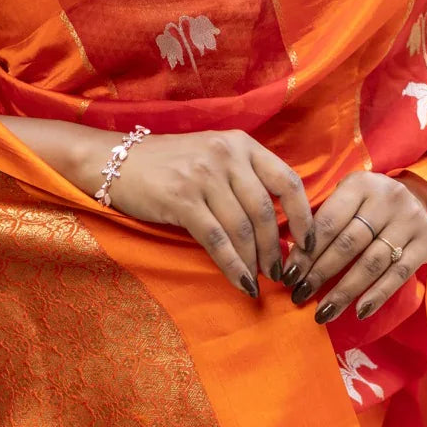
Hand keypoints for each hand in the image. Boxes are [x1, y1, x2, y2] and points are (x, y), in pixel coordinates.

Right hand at [107, 129, 313, 296]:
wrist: (116, 162)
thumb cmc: (170, 165)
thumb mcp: (214, 158)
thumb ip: (246, 180)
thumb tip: (281, 226)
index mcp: (241, 144)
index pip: (287, 181)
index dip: (304, 217)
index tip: (310, 245)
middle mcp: (226, 156)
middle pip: (264, 211)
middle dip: (276, 248)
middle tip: (281, 273)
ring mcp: (203, 176)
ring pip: (242, 228)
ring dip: (255, 260)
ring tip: (261, 280)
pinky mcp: (181, 200)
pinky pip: (217, 240)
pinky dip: (232, 266)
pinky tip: (240, 282)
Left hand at [278, 171, 426, 321]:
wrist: (415, 199)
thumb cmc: (367, 206)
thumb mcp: (344, 200)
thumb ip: (320, 222)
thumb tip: (289, 261)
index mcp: (360, 185)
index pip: (328, 223)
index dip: (306, 252)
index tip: (289, 276)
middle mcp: (388, 198)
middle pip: (348, 244)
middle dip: (320, 273)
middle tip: (300, 295)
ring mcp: (410, 220)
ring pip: (371, 263)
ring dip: (344, 291)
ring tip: (324, 312)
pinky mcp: (426, 242)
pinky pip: (399, 274)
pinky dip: (377, 295)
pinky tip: (359, 312)